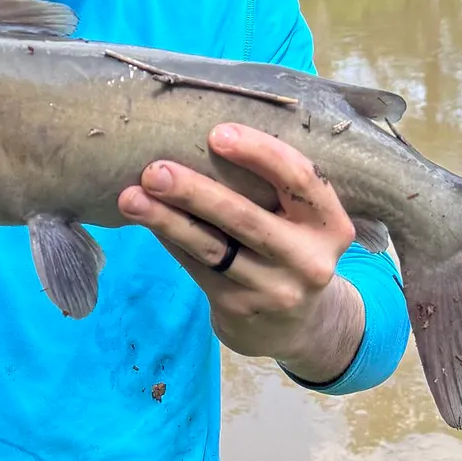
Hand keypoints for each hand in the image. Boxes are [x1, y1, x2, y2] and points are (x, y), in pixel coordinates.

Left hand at [117, 123, 364, 383]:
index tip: (216, 133)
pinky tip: (146, 219)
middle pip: (246, 218)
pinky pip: (196, 267)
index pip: (300, 178)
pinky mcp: (240, 309)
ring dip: (167, 219)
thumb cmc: (291, 245)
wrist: (299, 326)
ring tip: (131, 197)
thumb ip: (272, 188)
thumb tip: (198, 136)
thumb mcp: (302, 219)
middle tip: (154, 170)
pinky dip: (169, 239)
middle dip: (195, 192)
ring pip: (212, 248)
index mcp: (330, 223)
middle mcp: (309, 259)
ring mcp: (274, 290)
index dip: (259, 153)